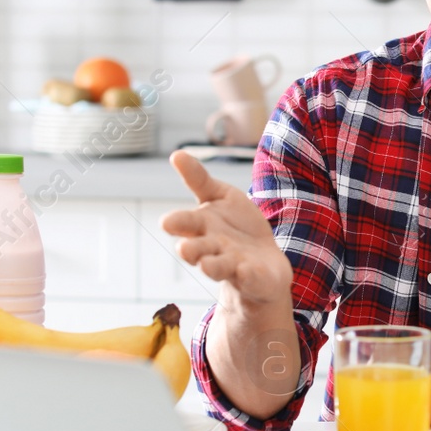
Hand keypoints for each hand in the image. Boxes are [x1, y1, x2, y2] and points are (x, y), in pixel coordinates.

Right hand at [160, 151, 292, 305]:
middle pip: (198, 249)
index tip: (167, 222)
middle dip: (191, 249)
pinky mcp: (253, 277)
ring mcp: (232, 264)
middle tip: (184, 249)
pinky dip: (247, 275)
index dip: (177, 223)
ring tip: (206, 265)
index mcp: (202, 226)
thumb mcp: (220, 196)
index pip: (186, 223)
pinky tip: (246, 269)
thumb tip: (176, 153)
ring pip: (219, 267)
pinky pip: (250, 277)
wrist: (263, 261)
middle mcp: (213, 248)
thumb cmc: (235, 226)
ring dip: (212, 266)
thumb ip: (199, 179)